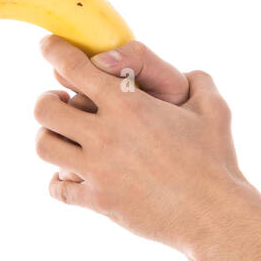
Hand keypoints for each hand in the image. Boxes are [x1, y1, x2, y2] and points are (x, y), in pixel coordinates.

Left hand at [34, 35, 242, 251]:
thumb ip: (200, 82)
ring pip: (44, 146)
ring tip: (64, 138)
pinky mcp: (99, 201)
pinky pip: (58, 188)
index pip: (73, 67)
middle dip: (48, 100)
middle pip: (44, 108)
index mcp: (130, 105)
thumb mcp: (215, 110)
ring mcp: (98, 170)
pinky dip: (60, 181)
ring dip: (49, 138)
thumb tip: (192, 74)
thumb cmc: (216, 161)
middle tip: (60, 102)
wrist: (213, 214)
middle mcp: (106, 134)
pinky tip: (74, 176)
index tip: (47, 47)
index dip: (54, 51)